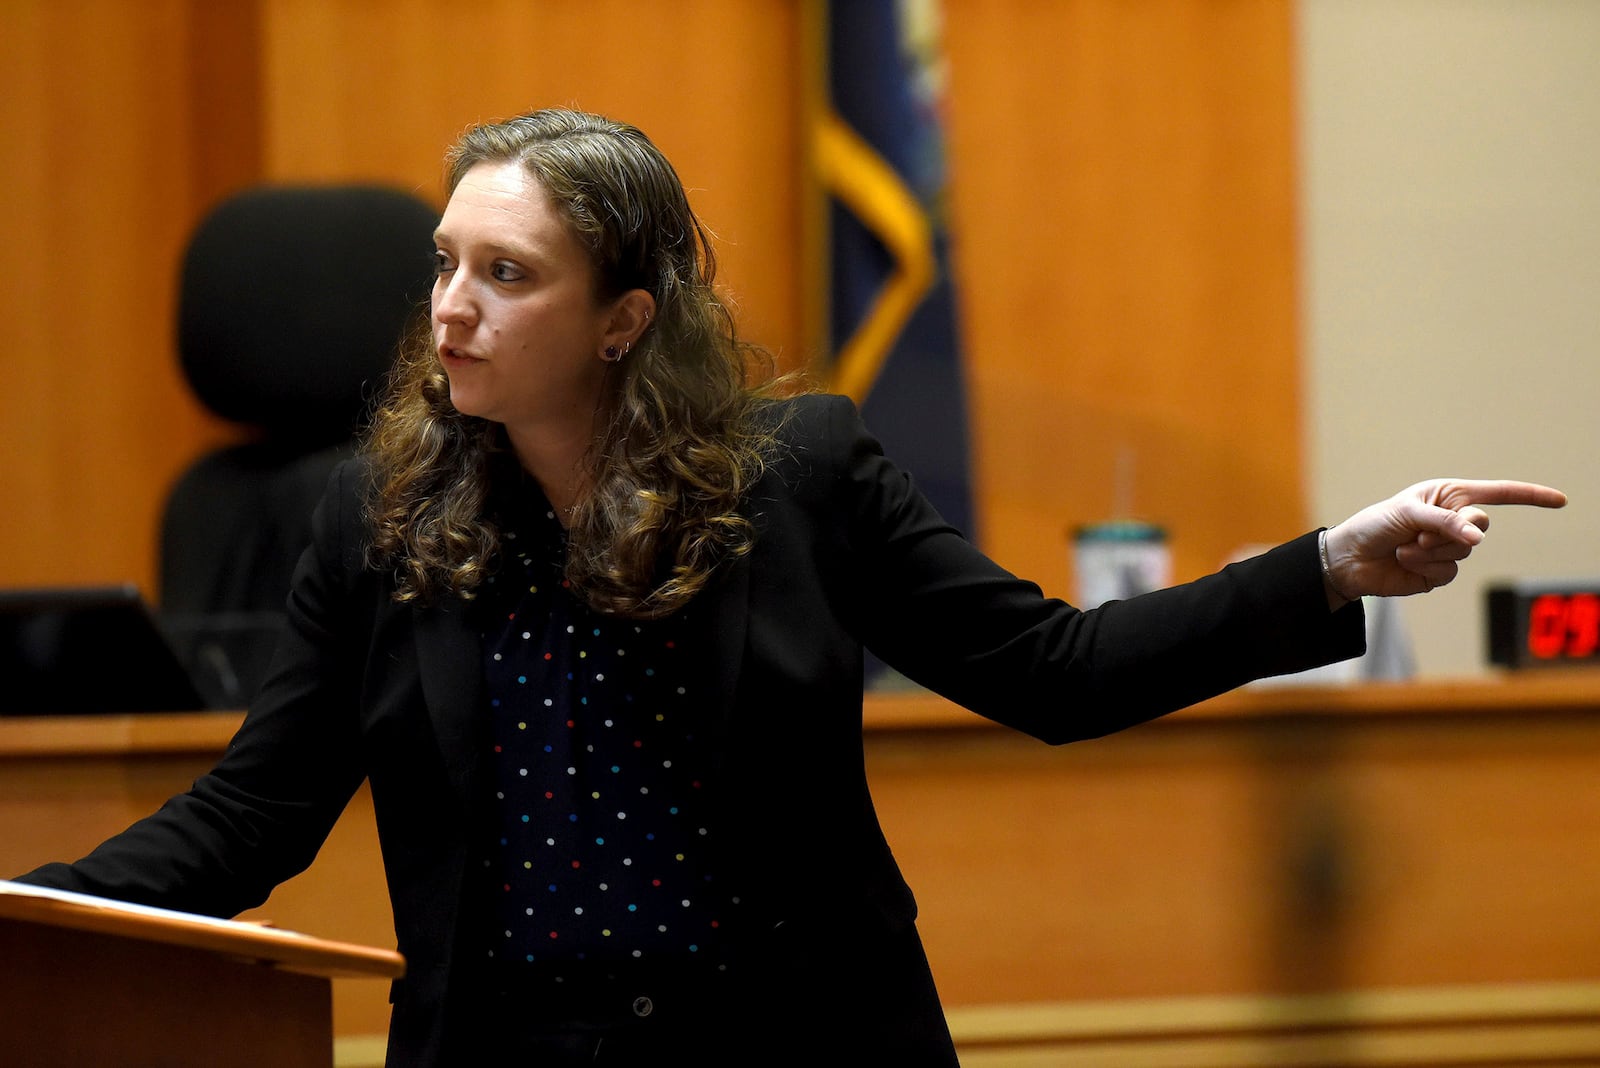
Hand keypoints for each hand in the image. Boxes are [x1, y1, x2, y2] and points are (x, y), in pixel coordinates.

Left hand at [1323, 479, 1566, 604]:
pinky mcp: (1439, 572)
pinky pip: (1449, 571)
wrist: (1351, 558)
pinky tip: (1405, 560)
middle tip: (1421, 532)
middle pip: (1481, 525)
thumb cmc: (1375, 525)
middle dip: (1452, 529)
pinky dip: (1426, 566)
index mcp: (1449, 496)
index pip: (1498, 494)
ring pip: (1464, 551)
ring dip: (1431, 550)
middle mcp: (1454, 520)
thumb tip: (1479, 538)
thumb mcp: (1407, 513)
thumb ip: (1445, 522)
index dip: (1530, 496)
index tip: (1560, 500)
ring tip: (1406, 546)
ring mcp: (1448, 548)